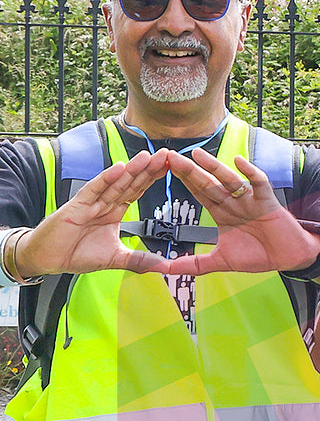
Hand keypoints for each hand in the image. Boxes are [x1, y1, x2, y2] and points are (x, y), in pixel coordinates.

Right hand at [14, 149, 172, 275]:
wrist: (47, 258)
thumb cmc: (76, 253)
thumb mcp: (116, 259)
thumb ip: (141, 260)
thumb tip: (166, 266)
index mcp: (114, 212)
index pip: (137, 191)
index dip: (152, 179)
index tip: (170, 168)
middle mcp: (104, 204)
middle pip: (130, 183)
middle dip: (148, 169)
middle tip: (166, 155)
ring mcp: (91, 203)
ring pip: (115, 183)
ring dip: (132, 169)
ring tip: (148, 156)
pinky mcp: (77, 206)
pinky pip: (94, 189)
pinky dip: (107, 178)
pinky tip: (120, 167)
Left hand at [159, 149, 319, 274]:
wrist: (288, 259)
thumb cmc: (259, 256)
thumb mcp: (221, 261)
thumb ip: (193, 264)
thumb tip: (164, 270)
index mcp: (222, 213)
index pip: (198, 192)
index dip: (183, 180)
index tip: (164, 167)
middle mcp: (233, 203)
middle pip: (208, 183)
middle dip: (190, 171)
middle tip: (170, 156)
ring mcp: (250, 200)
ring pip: (229, 180)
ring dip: (214, 166)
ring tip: (197, 154)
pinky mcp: (267, 202)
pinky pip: (258, 183)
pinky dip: (250, 172)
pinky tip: (239, 162)